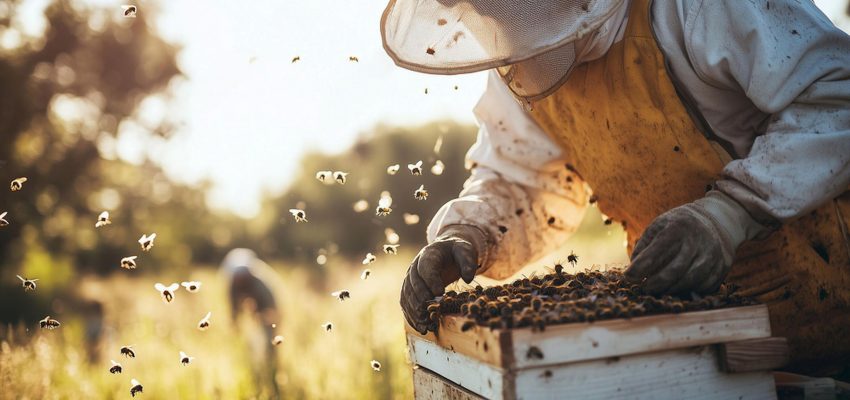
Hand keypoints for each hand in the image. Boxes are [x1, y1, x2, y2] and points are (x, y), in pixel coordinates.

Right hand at [400, 225, 487, 333]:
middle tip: (430, 312)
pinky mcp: (410, 289)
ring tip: (425, 325)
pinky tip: (420, 327)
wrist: (447, 252)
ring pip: (407, 295)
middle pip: (414, 283)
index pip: (427, 267)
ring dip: (414, 311)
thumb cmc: (457, 252)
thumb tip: (468, 278)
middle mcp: (415, 266)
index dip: (431, 280)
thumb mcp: (466, 251)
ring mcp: (410, 278)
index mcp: (429, 254)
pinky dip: (411, 316)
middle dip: (421, 299)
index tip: (439, 293)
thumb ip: (468, 262)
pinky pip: (406, 303)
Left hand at [625, 191, 769, 294]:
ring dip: (670, 290)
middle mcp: (699, 241)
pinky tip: (676, 288)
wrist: (717, 220)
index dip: (641, 267)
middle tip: (644, 288)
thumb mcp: (659, 226)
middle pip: (675, 271)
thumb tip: (632, 271)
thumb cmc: (679, 226)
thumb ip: (643, 246)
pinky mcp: (722, 268)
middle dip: (655, 283)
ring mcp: (714, 255)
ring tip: (657, 290)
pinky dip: (687, 291)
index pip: (658, 251)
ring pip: (690, 282)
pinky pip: (703, 287)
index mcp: (679, 227)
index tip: (627, 276)